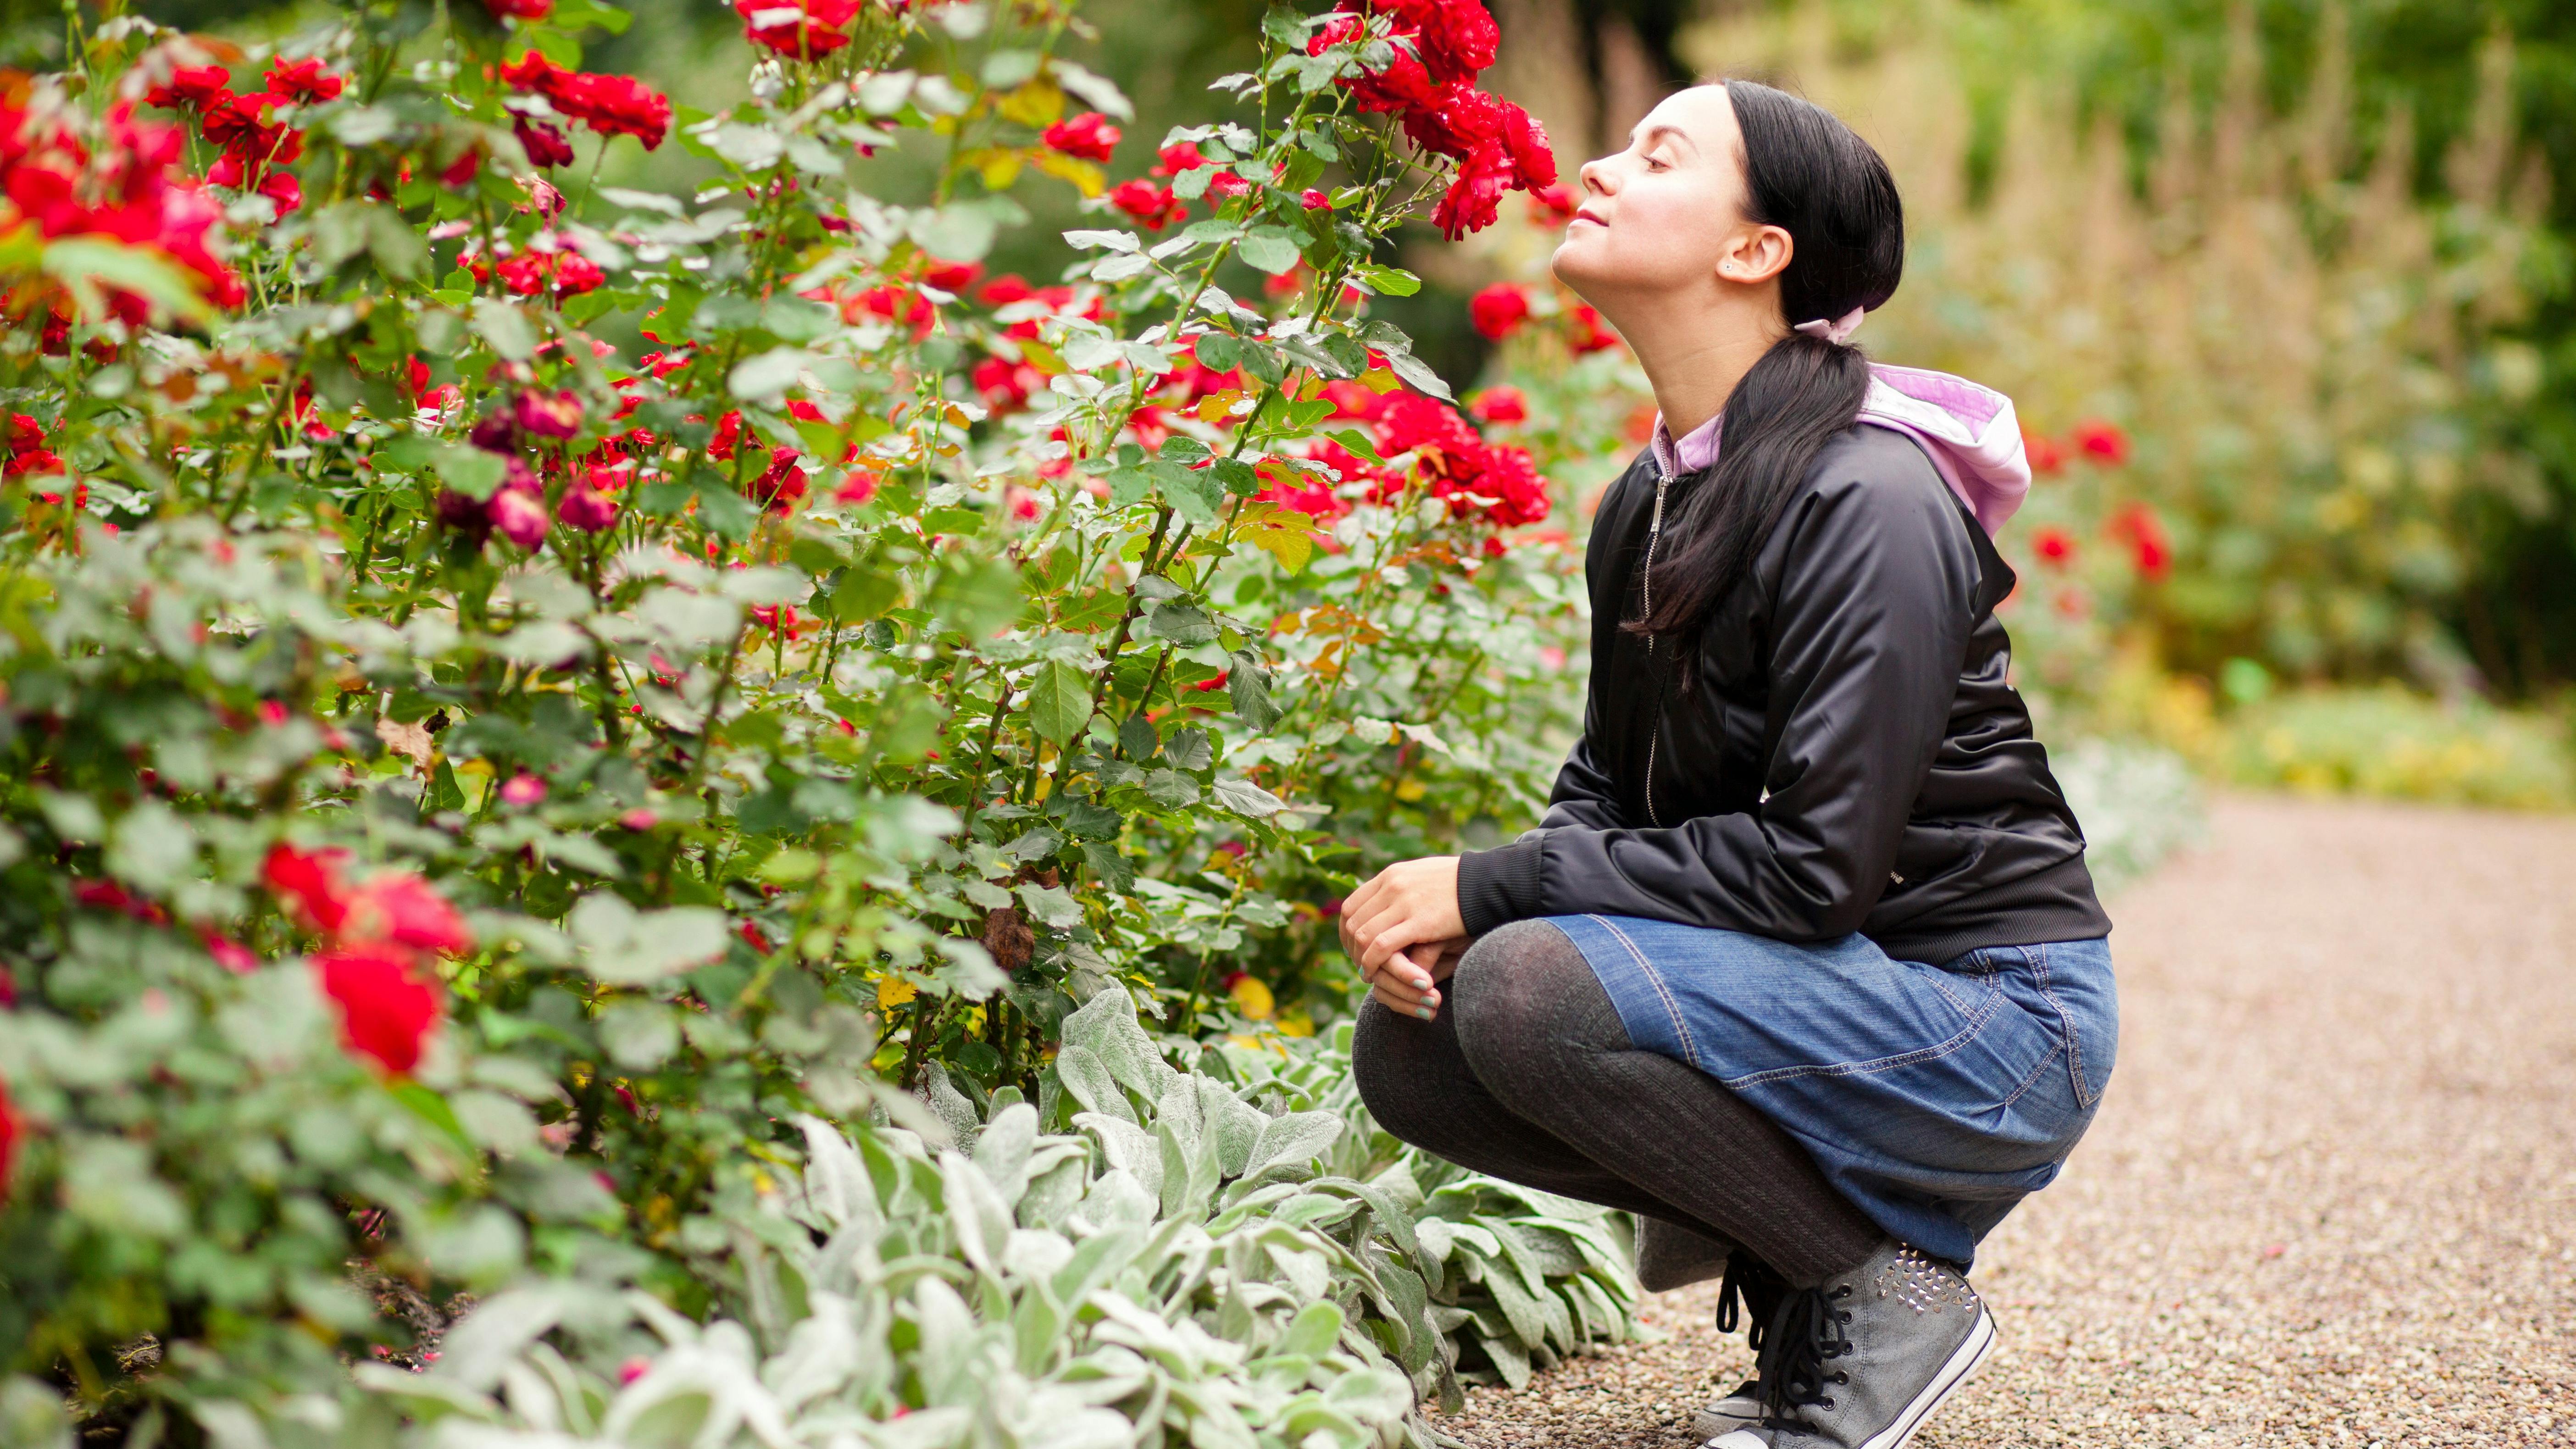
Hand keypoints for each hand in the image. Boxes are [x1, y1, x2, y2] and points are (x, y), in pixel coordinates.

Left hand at [1338, 856, 1466, 1002]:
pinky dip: (1372, 962)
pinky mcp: (1419, 922)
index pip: (1352, 905)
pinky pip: (1382, 946)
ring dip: (1360, 958)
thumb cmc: (1460, 883)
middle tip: (1359, 965)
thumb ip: (1402, 887)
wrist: (1487, 883)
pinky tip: (1374, 974)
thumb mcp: (1422, 876)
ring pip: (1363, 935)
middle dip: (1351, 948)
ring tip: (1367, 973)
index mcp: (1391, 875)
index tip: (1353, 947)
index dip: (1347, 930)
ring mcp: (1404, 903)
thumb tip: (1387, 899)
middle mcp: (1392, 886)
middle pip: (1353, 921)